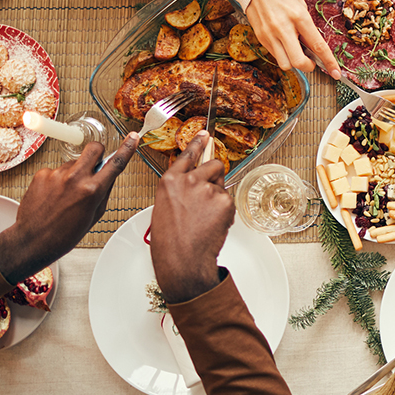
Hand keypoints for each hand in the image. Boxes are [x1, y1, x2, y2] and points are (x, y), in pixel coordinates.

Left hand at [0, 134, 139, 283]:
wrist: (33, 240)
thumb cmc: (64, 234)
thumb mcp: (94, 215)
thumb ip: (104, 192)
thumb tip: (109, 175)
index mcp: (92, 191)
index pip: (115, 163)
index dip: (127, 148)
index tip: (133, 137)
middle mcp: (75, 179)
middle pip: (93, 149)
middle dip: (97, 153)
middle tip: (93, 164)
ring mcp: (57, 174)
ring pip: (73, 163)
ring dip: (73, 173)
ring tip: (65, 195)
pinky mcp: (41, 174)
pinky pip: (56, 171)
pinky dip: (57, 180)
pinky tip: (53, 196)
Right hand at [150, 132, 234, 303]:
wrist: (182, 260)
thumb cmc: (170, 240)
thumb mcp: (165, 206)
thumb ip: (179, 189)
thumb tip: (193, 184)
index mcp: (170, 181)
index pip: (188, 155)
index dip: (198, 143)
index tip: (205, 134)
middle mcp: (189, 180)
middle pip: (214, 164)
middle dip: (215, 175)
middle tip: (210, 193)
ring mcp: (208, 189)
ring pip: (222, 185)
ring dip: (218, 197)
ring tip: (204, 218)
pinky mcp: (224, 201)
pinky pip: (228, 201)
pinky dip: (224, 212)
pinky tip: (212, 224)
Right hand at [245, 0, 340, 78]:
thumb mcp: (300, 3)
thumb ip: (306, 25)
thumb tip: (312, 45)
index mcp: (299, 17)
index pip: (318, 46)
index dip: (329, 62)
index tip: (336, 73)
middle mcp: (284, 28)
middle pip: (299, 62)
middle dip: (308, 66)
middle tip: (311, 61)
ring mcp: (270, 34)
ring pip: (285, 64)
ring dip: (293, 62)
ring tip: (295, 50)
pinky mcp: (260, 37)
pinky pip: (274, 55)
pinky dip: (282, 54)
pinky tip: (284, 43)